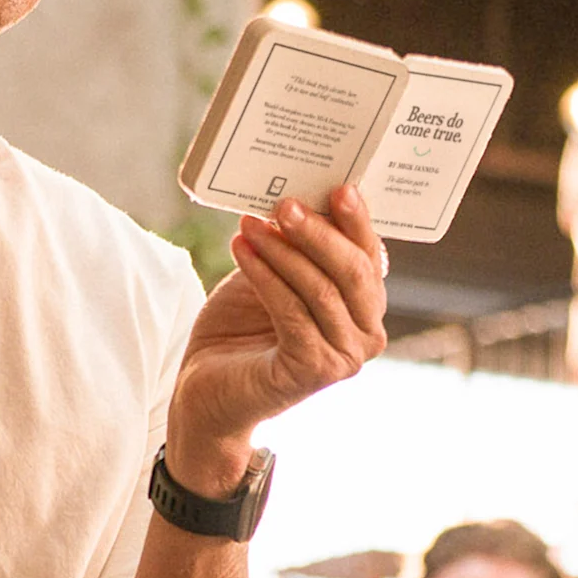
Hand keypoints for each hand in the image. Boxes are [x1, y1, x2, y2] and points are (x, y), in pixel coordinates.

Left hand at [167, 185, 387, 487]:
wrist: (208, 390)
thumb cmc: (242, 330)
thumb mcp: (274, 275)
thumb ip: (299, 248)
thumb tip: (305, 198)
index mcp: (367, 308)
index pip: (370, 257)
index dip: (356, 221)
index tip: (337, 187)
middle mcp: (367, 336)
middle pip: (353, 271)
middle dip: (318, 232)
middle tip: (285, 203)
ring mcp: (344, 358)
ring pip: (321, 290)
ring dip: (282, 251)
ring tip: (250, 224)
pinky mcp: (313, 371)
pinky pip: (292, 312)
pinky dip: (265, 277)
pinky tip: (242, 250)